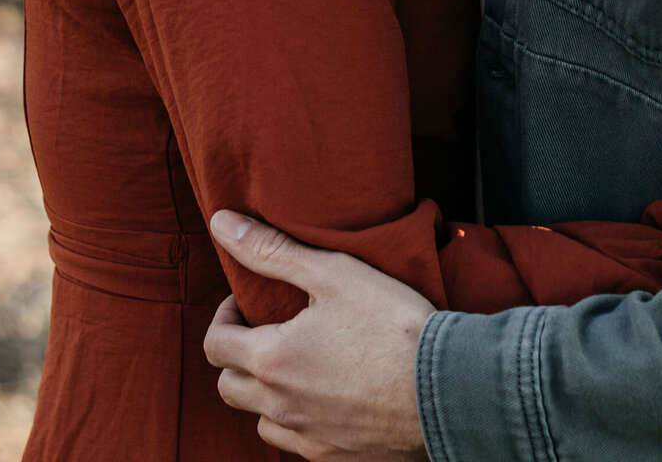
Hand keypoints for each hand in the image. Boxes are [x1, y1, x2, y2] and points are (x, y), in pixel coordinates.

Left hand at [204, 211, 434, 459]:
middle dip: (237, 354)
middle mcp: (280, 407)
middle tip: (266, 328)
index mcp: (273, 360)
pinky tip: (323, 394)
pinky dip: (295, 418)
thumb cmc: (392, 324)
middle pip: (228, 386)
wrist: (446, 388)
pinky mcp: (334, 456)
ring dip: (263, 391)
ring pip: (259, 419)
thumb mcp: (333, 273)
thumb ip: (272, 250)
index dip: (224, 317)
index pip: (215, 345)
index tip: (248, 302)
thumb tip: (222, 224)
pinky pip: (294, 441)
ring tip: (295, 360)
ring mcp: (307, 437)